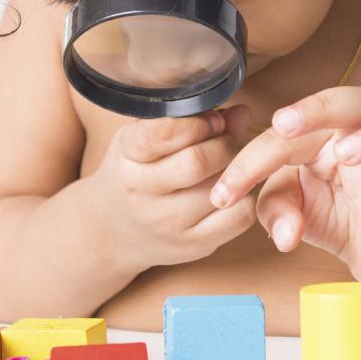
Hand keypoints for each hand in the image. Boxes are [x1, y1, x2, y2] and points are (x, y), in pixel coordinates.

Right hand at [84, 106, 256, 274]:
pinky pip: (239, 217)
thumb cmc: (134, 172)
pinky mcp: (194, 245)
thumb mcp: (145, 138)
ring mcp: (168, 224)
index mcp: (126, 157)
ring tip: (230, 163)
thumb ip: (188, 121)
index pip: (161, 134)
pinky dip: (246, 197)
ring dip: (237, 169)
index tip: (213, 120)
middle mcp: (141, 193)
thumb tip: (242, 114)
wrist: (113, 231)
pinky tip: (234, 189)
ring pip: (222, 188)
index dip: (197, 123)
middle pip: (197, 162)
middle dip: (223, 143)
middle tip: (227, 139)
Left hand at [210, 87, 360, 289]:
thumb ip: (277, 211)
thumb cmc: (334, 214)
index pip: (290, 130)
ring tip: (346, 154)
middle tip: (286, 124)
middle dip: (320, 106)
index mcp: (326, 135)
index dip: (250, 160)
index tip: (223, 195)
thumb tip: (286, 235)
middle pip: (357, 99)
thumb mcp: (292, 211)